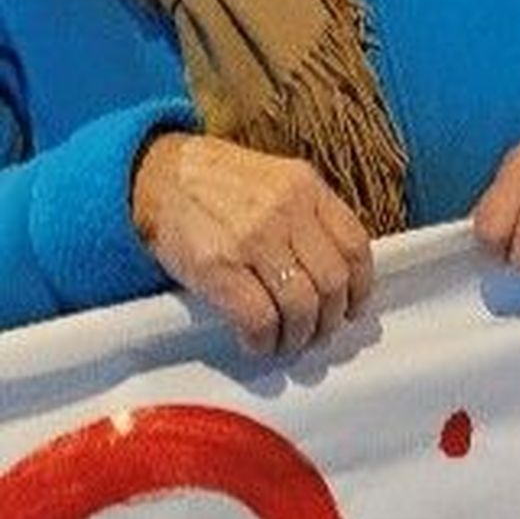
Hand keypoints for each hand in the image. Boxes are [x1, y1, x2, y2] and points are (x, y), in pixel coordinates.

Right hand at [131, 133, 372, 356]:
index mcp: (306, 187)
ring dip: (298, 336)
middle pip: (331, 281)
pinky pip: (259, 318)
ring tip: (287, 342)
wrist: (159, 176)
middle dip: (329, 319)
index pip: (354, 244)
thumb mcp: (277, 182)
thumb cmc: (221, 183)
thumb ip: (308, 216)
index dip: (360, 286)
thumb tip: (336, 274)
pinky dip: (264, 341)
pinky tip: (257, 343)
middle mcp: (286, 210)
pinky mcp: (218, 267)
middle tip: (317, 334)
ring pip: (300, 305)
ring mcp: (253, 238)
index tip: (352, 308)